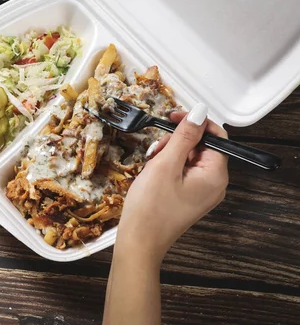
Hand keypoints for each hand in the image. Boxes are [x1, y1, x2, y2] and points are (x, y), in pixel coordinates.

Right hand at [116, 103, 228, 262]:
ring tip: (151, 163)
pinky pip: (183, 172)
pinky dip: (167, 166)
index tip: (172, 116)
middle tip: (156, 149)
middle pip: (202, 146)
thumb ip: (184, 136)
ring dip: (169, 153)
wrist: (138, 242)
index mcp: (215, 175)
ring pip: (189, 158)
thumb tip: (199, 112)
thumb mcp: (166, 164)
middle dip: (177, 141)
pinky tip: (152, 173)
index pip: (216, 136)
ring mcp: (201, 192)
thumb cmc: (151, 207)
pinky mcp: (188, 197)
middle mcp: (214, 184)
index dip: (195, 123)